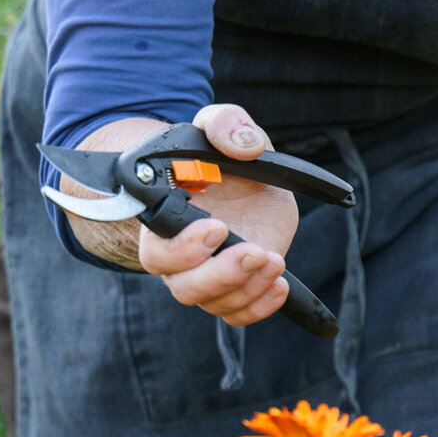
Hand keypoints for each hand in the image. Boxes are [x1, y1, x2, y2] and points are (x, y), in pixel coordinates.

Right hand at [63, 103, 300, 327]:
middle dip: (220, 274)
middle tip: (255, 250)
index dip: (183, 248)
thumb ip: (226, 123)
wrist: (249, 177)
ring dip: (247, 287)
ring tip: (275, 260)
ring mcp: (208, 275)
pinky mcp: (238, 285)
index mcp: (166, 219)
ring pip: (214, 303)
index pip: (157, 251)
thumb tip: (241, 143)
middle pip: (184, 287)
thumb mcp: (226, 125)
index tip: (218, 226)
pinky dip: (259, 306)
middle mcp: (181, 256)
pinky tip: (279, 284)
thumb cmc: (225, 154)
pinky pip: (239, 312)